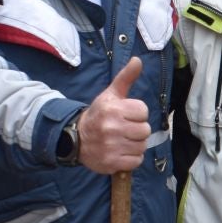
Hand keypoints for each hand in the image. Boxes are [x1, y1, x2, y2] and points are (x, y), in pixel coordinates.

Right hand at [76, 56, 150, 174]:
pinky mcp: (111, 162)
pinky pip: (136, 161)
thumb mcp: (110, 94)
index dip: (137, 113)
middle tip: (125, 129)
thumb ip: (125, 77)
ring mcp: (111, 146)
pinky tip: (121, 152)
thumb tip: (138, 60)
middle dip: (138, 130)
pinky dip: (132, 158)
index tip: (126, 115)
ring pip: (142, 146)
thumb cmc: (99, 114)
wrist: (76, 138)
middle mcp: (111, 127)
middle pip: (145, 130)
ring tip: (123, 140)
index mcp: (113, 109)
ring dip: (135, 145)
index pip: (143, 111)